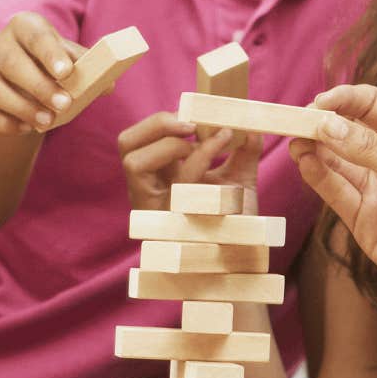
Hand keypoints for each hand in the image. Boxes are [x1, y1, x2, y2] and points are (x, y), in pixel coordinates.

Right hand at [0, 13, 86, 134]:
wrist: (24, 84)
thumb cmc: (52, 65)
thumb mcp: (69, 59)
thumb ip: (88, 67)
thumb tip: (108, 85)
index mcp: (24, 26)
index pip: (36, 36)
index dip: (50, 54)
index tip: (66, 72)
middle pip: (12, 63)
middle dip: (39, 86)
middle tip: (64, 104)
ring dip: (22, 108)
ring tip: (48, 122)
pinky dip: (6, 124)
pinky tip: (27, 128)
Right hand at [118, 111, 261, 211]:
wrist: (243, 260)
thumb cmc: (235, 222)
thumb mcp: (240, 181)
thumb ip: (244, 153)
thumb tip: (250, 126)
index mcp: (159, 178)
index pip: (138, 140)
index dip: (159, 121)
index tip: (196, 116)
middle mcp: (150, 191)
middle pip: (125, 145)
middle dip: (157, 124)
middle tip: (192, 125)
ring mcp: (153, 207)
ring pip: (133, 163)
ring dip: (168, 144)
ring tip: (197, 145)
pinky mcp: (167, 220)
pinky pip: (173, 183)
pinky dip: (194, 159)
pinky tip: (213, 152)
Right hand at [288, 84, 376, 327]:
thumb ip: (369, 149)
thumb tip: (327, 123)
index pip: (373, 105)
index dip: (345, 100)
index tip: (318, 103)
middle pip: (351, 132)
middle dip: (324, 124)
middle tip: (295, 121)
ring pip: (339, 162)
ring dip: (316, 149)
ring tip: (294, 140)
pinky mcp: (366, 221)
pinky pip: (337, 192)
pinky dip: (319, 176)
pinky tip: (304, 162)